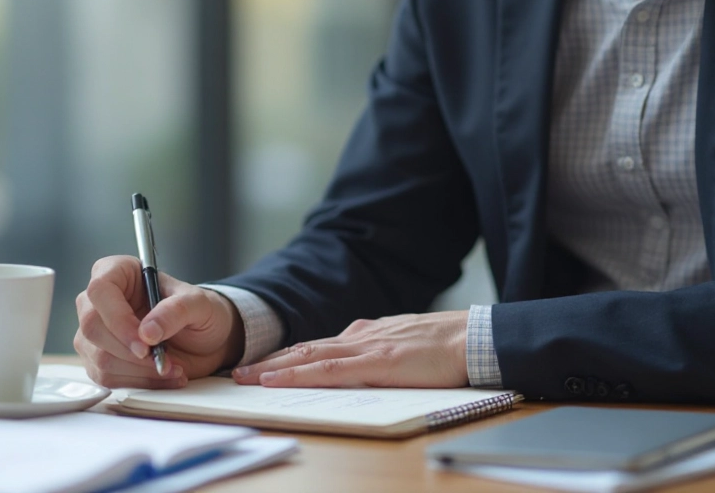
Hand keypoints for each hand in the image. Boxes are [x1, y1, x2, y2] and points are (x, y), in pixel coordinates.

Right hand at [74, 255, 244, 388]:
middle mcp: (100, 300)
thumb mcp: (199, 304)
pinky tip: (162, 376)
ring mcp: (96, 331)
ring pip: (98, 357)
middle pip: (93, 327)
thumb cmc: (200, 312)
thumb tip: (147, 331)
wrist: (205, 340)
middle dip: (130, 351)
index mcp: (119, 272)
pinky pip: (106, 378)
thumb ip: (176, 311)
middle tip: (162, 359)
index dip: (118, 319)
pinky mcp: (99, 359)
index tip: (145, 343)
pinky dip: (138, 382)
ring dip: (139, 371)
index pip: (100, 290)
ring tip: (171, 367)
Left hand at [231, 312, 468, 387]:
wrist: (475, 339)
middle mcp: (360, 337)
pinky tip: (279, 380)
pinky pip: (330, 370)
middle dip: (270, 361)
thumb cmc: (447, 347)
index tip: (263, 365)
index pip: (318, 346)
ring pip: (309, 357)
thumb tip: (358, 361)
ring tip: (246, 377)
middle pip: (305, 349)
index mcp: (367, 335)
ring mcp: (367, 348)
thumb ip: (379, 350)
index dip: (288, 356)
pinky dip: (299, 374)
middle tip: (239, 372)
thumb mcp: (405, 344)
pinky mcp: (377, 362)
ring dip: (274, 368)